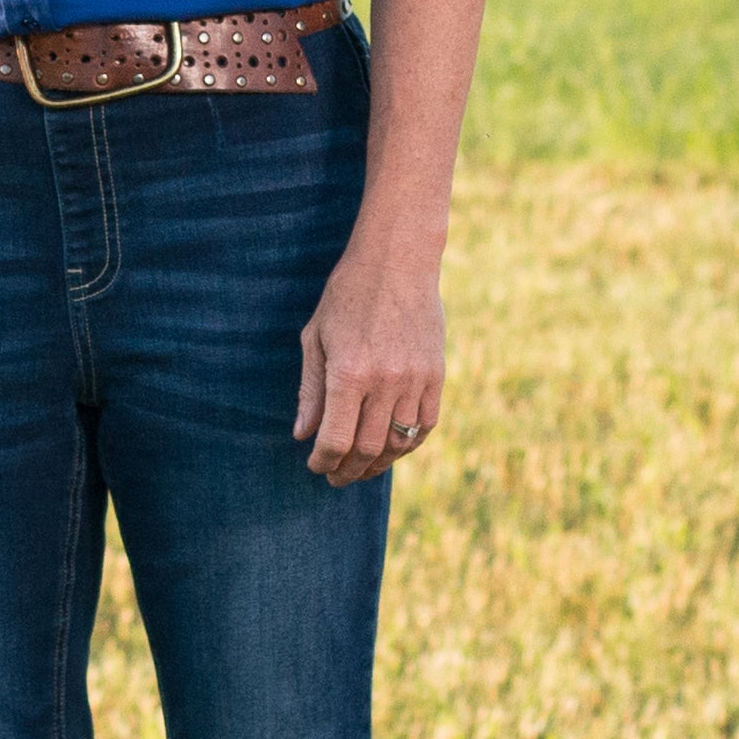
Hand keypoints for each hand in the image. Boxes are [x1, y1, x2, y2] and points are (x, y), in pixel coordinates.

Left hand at [293, 234, 444, 485]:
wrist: (398, 262)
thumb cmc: (347, 296)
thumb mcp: (316, 338)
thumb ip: (310, 390)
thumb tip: (303, 435)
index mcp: (349, 373)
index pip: (336, 439)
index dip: (323, 461)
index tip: (315, 465)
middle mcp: (385, 382)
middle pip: (367, 448)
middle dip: (348, 470)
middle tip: (335, 477)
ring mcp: (415, 380)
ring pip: (399, 442)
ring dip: (378, 464)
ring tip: (362, 468)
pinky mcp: (436, 375)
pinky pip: (426, 424)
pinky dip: (408, 444)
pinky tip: (392, 448)